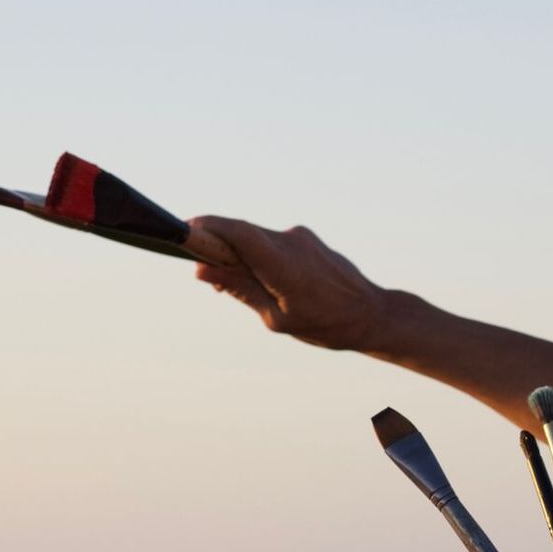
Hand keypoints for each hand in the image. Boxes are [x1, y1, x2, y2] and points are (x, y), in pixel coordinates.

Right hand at [186, 216, 392, 350]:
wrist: (371, 315)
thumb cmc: (326, 324)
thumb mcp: (276, 317)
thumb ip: (239, 289)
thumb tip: (201, 270)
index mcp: (283, 264)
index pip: (237, 232)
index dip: (206, 227)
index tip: (181, 231)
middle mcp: (292, 241)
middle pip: (241, 234)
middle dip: (217, 249)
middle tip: (207, 276)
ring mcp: (301, 237)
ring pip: (255, 238)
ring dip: (239, 255)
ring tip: (240, 286)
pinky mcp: (306, 238)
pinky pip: (270, 242)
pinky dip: (257, 255)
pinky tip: (262, 280)